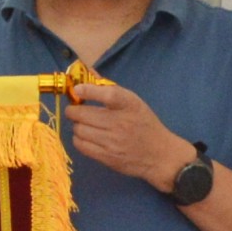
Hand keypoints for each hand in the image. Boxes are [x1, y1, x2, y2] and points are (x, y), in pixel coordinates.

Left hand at [62, 73, 191, 188]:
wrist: (159, 155)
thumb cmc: (144, 124)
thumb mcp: (134, 102)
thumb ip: (110, 88)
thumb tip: (89, 73)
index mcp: (130, 105)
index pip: (108, 94)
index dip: (89, 90)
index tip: (77, 89)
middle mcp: (120, 123)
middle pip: (84, 114)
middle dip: (73, 110)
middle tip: (74, 109)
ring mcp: (113, 142)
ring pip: (79, 130)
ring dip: (77, 125)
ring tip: (83, 124)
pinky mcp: (107, 157)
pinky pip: (81, 145)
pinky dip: (78, 139)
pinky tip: (85, 136)